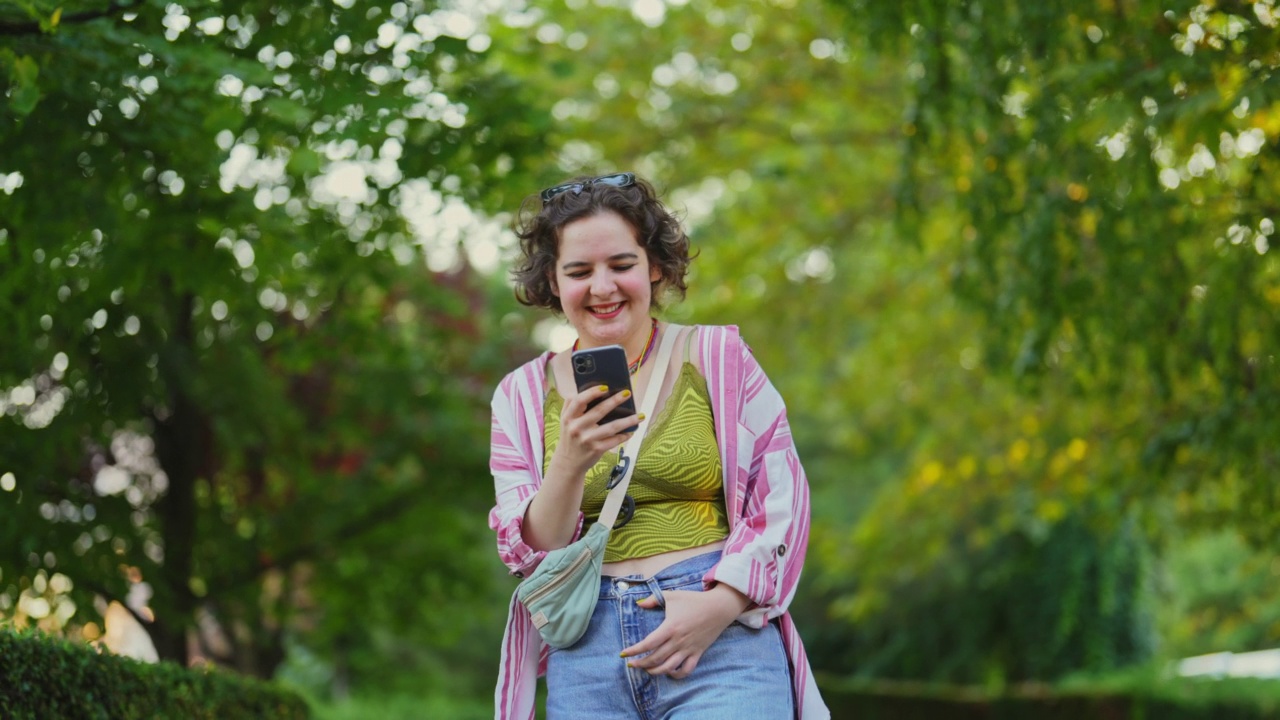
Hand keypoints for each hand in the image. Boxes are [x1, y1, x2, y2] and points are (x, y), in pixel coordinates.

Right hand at [550, 385, 641, 476]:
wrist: (568, 463)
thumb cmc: (570, 437)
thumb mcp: (565, 421)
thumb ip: (571, 405)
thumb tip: (588, 389)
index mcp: (568, 417)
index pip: (579, 401)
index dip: (592, 392)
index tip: (606, 387)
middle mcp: (577, 428)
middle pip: (599, 411)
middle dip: (615, 400)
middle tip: (627, 393)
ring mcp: (587, 440)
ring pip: (611, 427)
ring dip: (628, 420)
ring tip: (640, 415)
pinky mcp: (596, 450)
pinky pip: (614, 440)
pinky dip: (624, 435)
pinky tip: (631, 431)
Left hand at [621, 584, 749, 678]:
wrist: (719, 607)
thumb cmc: (694, 600)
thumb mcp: (672, 595)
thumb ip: (653, 599)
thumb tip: (638, 604)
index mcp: (670, 628)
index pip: (648, 644)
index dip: (634, 651)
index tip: (624, 654)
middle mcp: (678, 641)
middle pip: (655, 658)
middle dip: (641, 663)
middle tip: (632, 664)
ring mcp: (688, 649)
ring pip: (669, 667)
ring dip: (655, 671)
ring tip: (646, 669)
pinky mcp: (697, 653)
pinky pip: (687, 670)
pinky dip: (676, 675)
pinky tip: (669, 672)